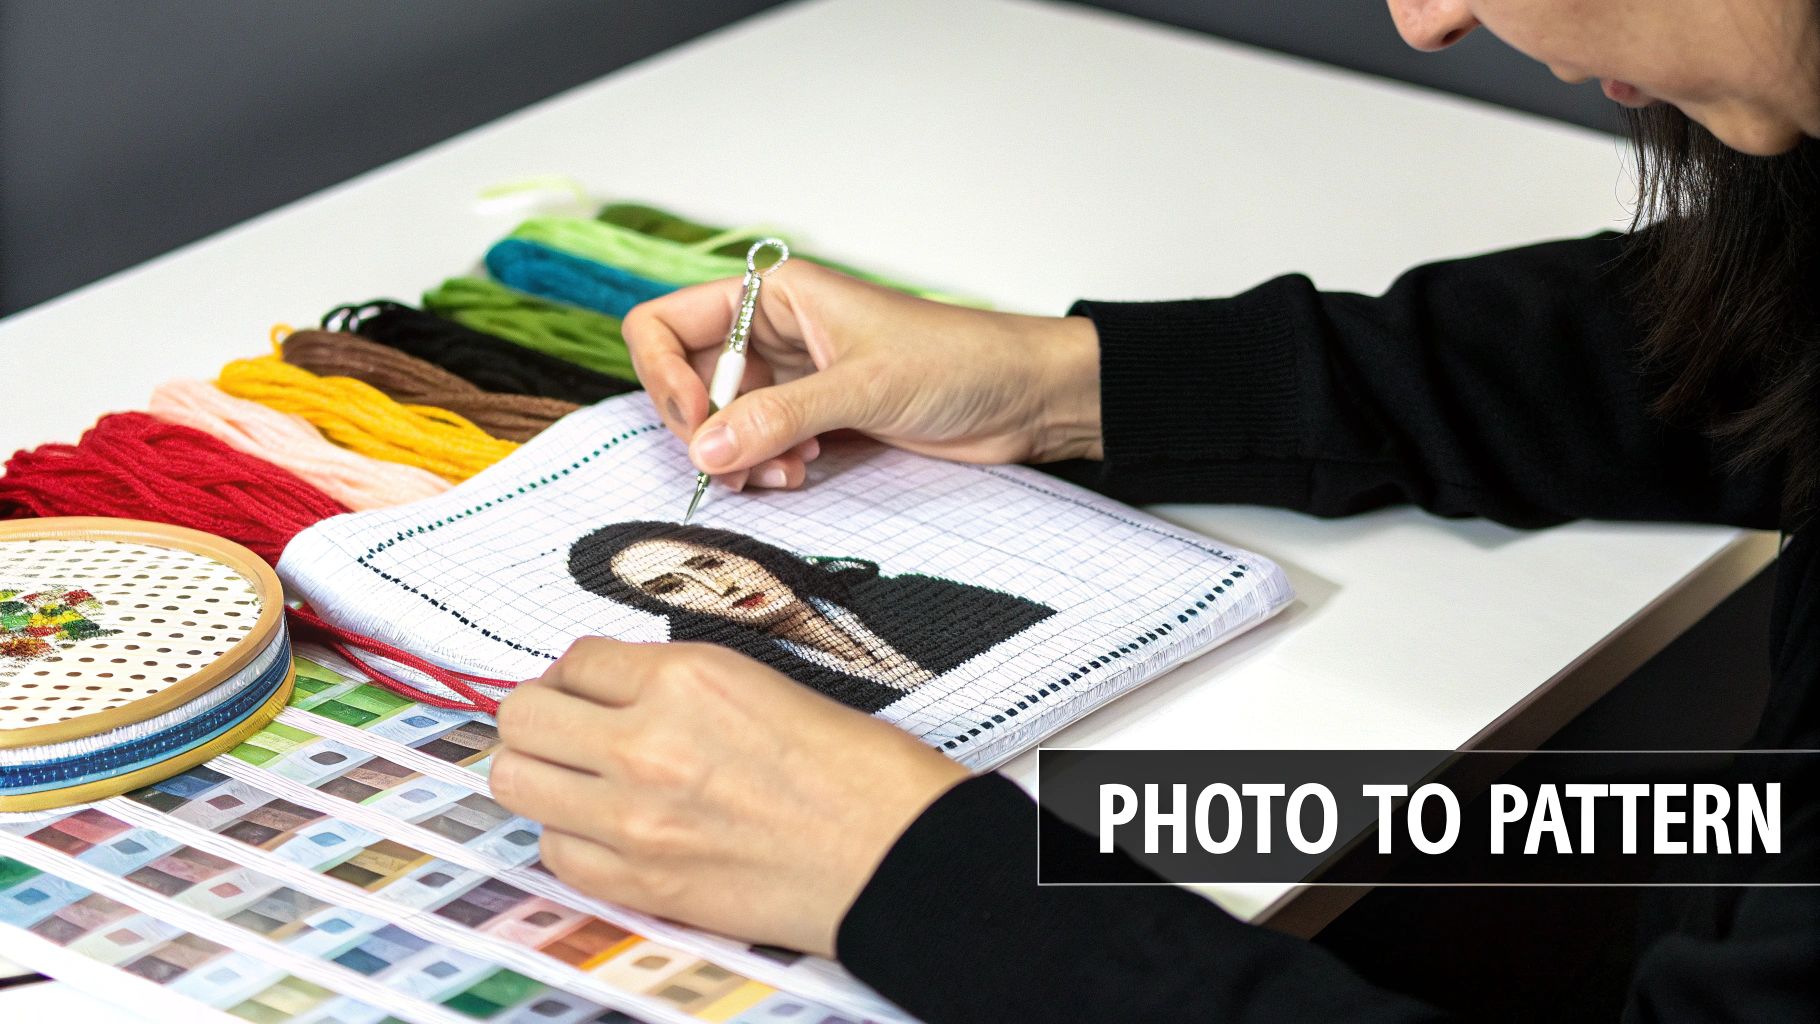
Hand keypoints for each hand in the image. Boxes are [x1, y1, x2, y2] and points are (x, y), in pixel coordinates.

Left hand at [490, 636, 969, 957]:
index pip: (575, 660)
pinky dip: (572, 838)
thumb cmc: (859, 772)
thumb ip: (679, 686)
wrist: (900, 857)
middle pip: (522, 716)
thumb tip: (617, 694)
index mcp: (686, 678)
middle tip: (573, 729)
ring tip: (583, 780)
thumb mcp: (764, 686)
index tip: (596, 692)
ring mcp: (636, 821)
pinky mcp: (643, 885)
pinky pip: (556, 853)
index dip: (582, 676)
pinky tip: (610, 831)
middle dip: (543, 716)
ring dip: (544, 775)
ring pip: (517, 782)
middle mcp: (647, 743)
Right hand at [624, 260, 1102, 490]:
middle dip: (706, 431)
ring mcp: (793, 378)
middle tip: (739, 466)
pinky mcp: (816, 418)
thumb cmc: (959, 359)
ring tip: (785, 473)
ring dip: (737, 457)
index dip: (665, 376)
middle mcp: (774, 333)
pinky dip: (766, 467)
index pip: (667, 324)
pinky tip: (803, 473)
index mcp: (773, 296)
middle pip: (688, 382)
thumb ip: (781, 417)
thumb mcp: (865, 386)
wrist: (1024, 396)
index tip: (697, 423)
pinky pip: (759, 446)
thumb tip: (706, 450)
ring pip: (722, 423)